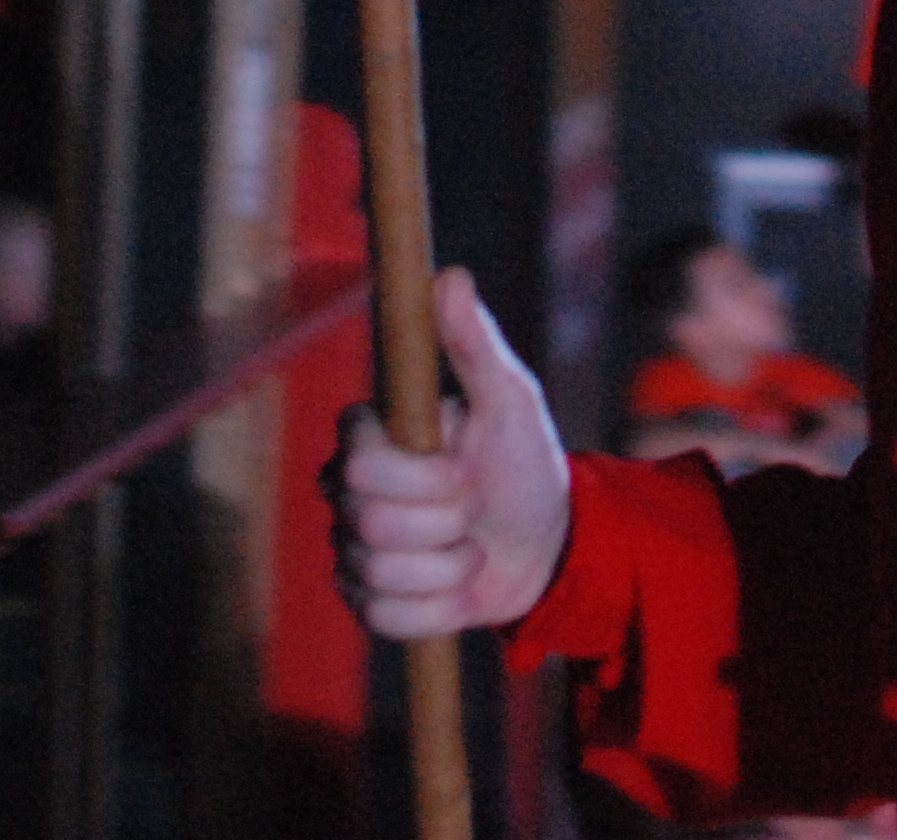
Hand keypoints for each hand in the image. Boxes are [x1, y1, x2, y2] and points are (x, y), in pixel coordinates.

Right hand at [332, 268, 570, 637]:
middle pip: (371, 524)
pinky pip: (385, 620)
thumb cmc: (526, 464)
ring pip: (379, 576)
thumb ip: (475, 344)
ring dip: (449, 568)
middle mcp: (348, 490)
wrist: (548, 548)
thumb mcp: (511, 401)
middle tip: (475, 508)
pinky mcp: (366, 602)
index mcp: (371, 435)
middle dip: (446, 524)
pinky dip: (439, 610)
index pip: (361, 463)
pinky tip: (460, 587)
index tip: (465, 466)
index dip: (422, 477)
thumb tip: (449, 275)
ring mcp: (351, 549)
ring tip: (473, 547)